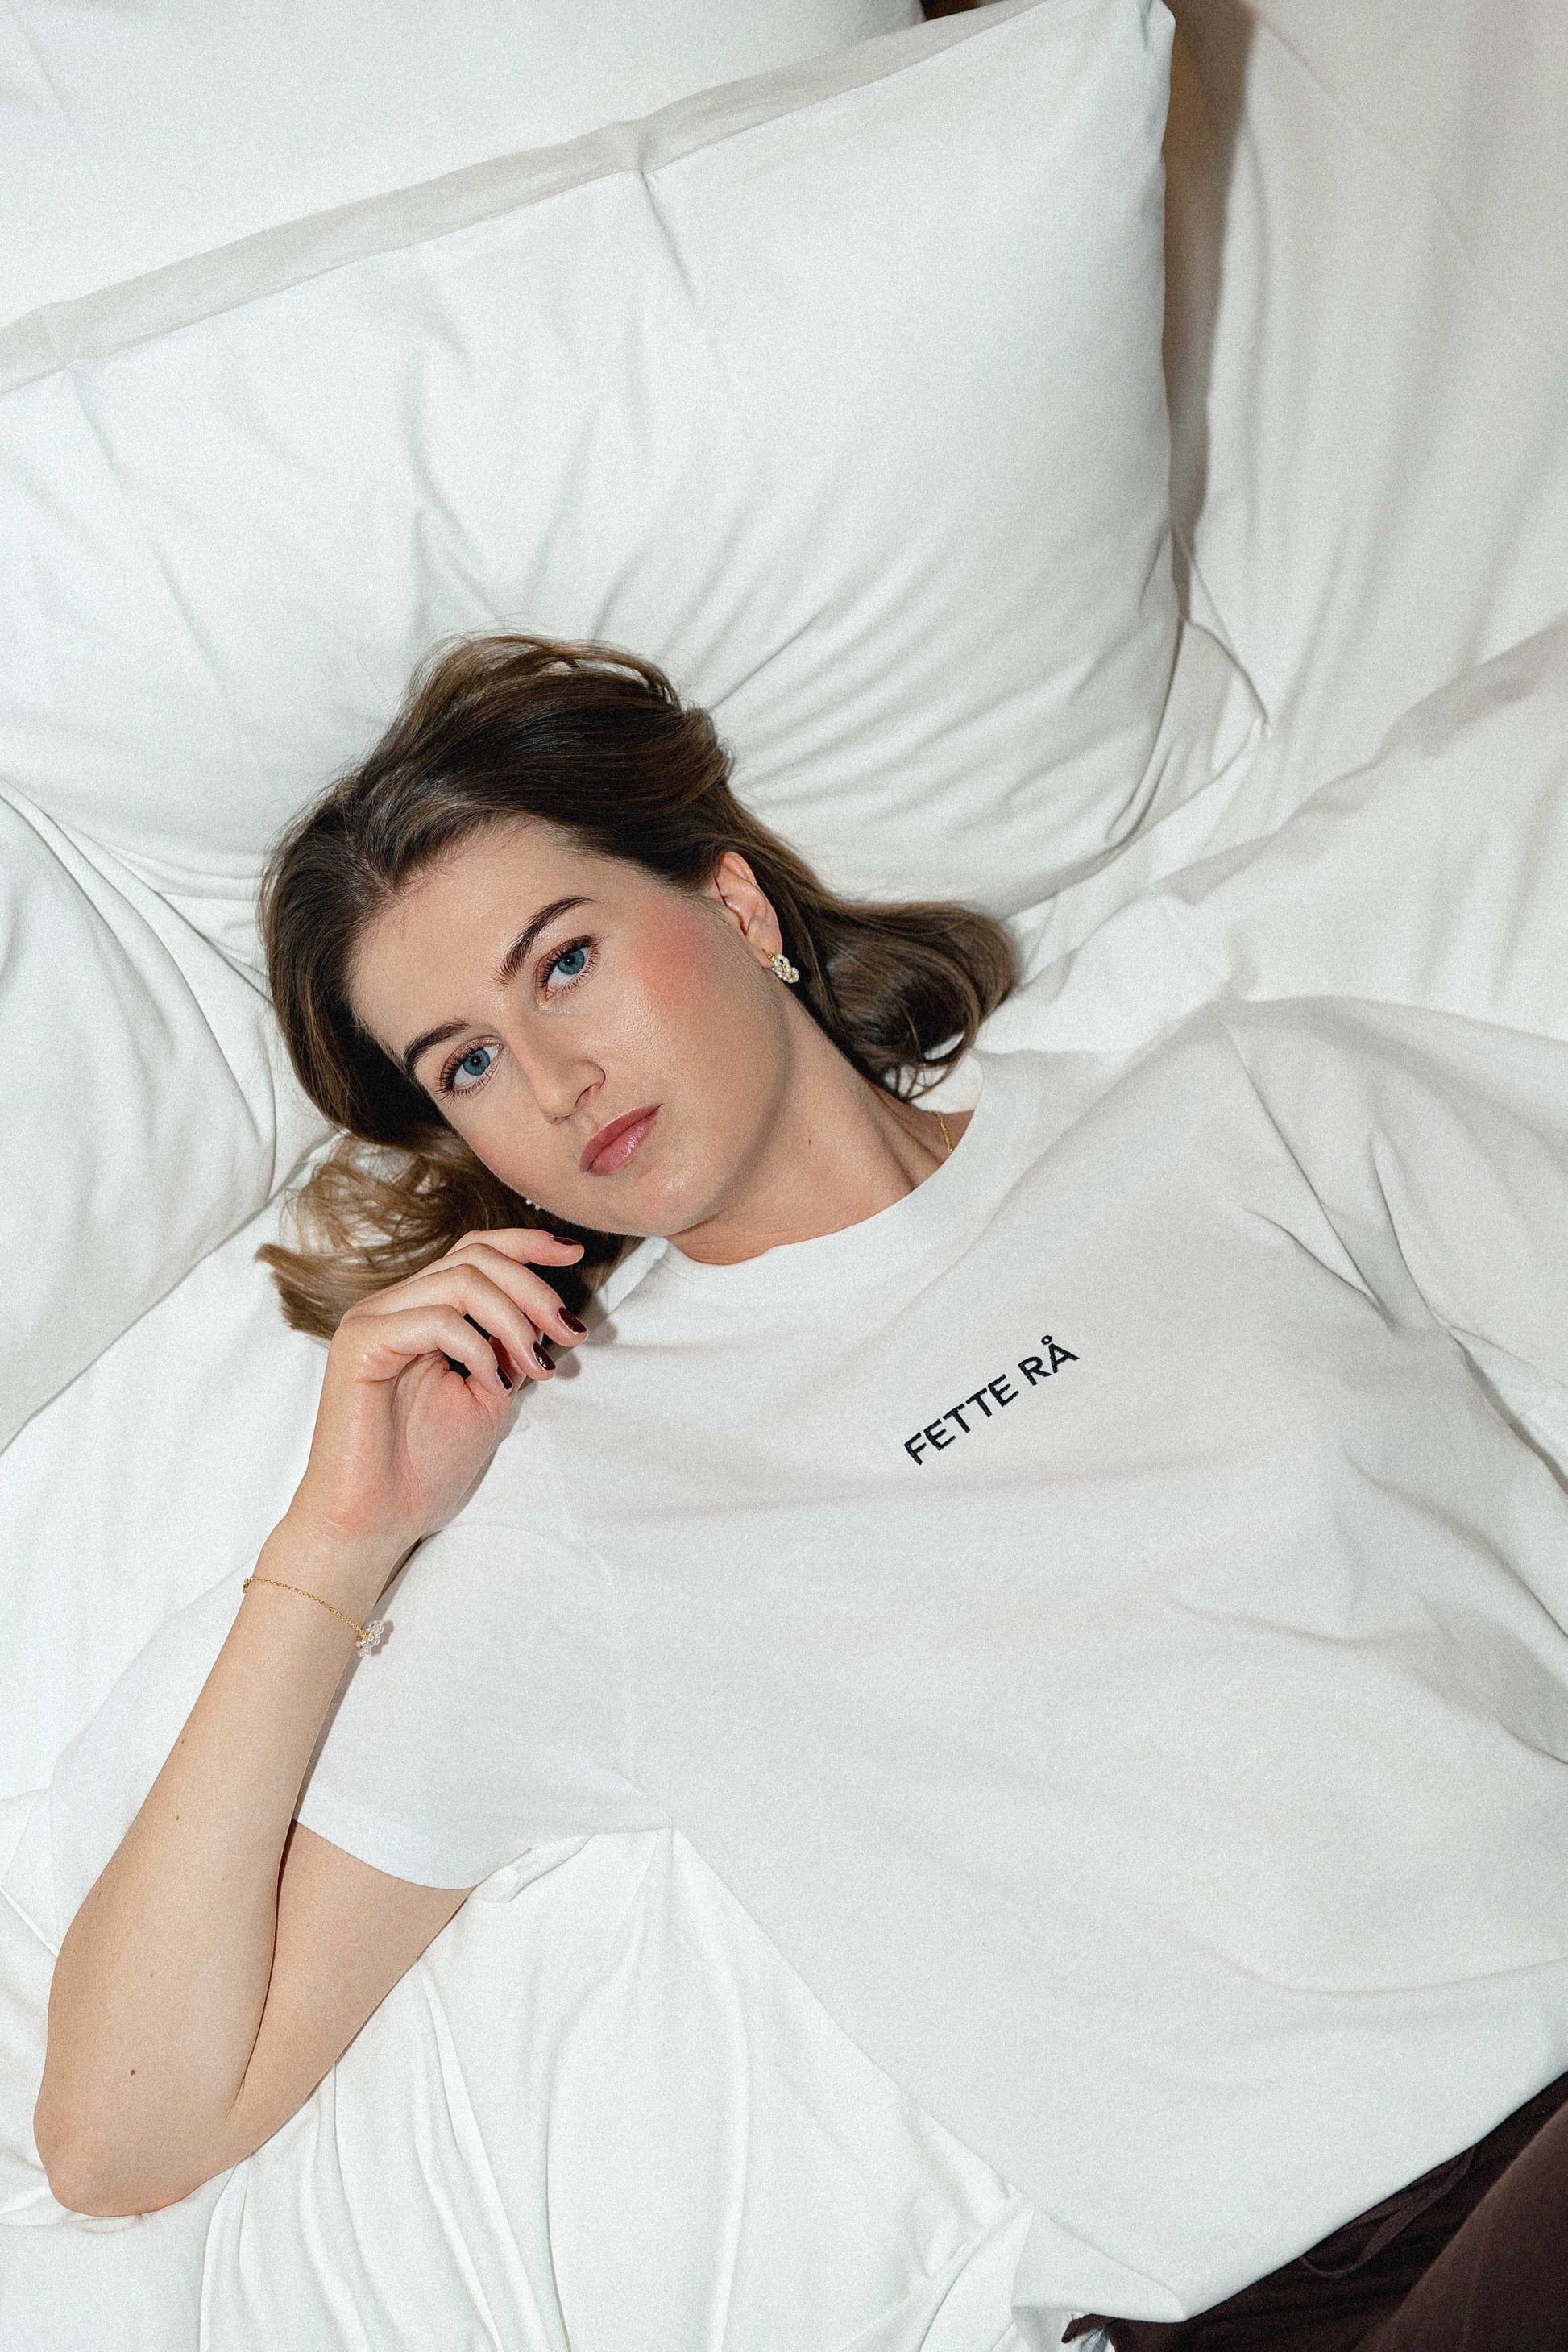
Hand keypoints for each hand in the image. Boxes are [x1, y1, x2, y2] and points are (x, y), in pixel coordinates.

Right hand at [281, 1228, 585, 1601]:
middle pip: (475, 1257)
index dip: (527, 1244)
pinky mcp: (360, 1343)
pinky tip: (490, 1384)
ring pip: (461, 1280)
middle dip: (534, 1290)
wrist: (374, 1523)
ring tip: (534, 1368)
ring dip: (514, 1319)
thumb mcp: (490, 1396)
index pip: (474, 1251)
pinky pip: (436, 1320)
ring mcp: (372, 1320)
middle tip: (568, 1335)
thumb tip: (549, 1315)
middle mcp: (393, 1305)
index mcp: (420, 1311)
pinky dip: (477, 1347)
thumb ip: (511, 1348)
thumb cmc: (424, 1467)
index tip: (575, 1255)